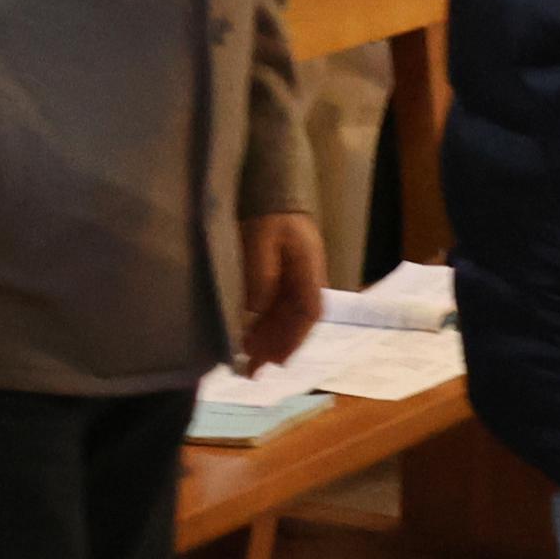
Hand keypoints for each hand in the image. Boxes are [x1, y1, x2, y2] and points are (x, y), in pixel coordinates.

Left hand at [239, 210, 325, 370]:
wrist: (271, 189)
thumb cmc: (267, 215)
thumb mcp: (260, 242)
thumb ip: (260, 276)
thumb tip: (255, 312)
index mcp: (308, 270)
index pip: (309, 312)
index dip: (294, 339)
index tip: (277, 360)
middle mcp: (308, 278)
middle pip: (299, 321)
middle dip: (279, 347)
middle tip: (256, 369)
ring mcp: (299, 278)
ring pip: (289, 318)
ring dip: (272, 339)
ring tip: (251, 359)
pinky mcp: (285, 277)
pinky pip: (280, 308)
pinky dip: (268, 326)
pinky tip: (252, 336)